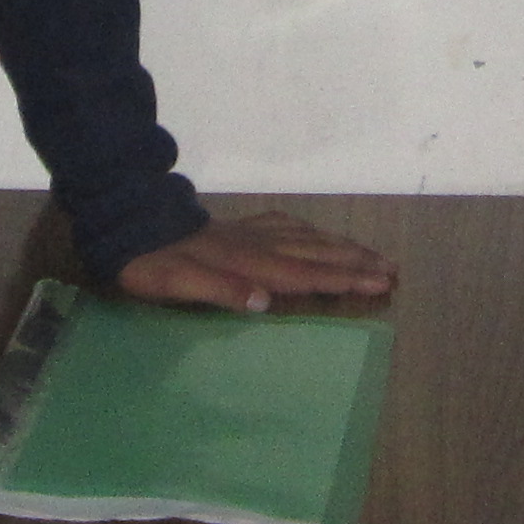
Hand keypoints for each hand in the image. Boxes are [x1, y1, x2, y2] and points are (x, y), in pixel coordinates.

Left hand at [117, 212, 398, 313]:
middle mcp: (257, 245)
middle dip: (357, 261)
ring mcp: (249, 233)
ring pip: (307, 238)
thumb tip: (265, 301)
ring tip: (371, 254)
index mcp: (247, 264)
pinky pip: (286, 226)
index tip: (382, 282)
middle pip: (317, 253)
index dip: (345, 279)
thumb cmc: (150, 262)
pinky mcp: (238, 227)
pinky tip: (315, 232)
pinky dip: (310, 230)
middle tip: (394, 269)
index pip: (306, 275)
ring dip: (341, 246)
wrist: (128, 223)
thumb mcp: (175, 283)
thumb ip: (220, 290)